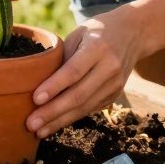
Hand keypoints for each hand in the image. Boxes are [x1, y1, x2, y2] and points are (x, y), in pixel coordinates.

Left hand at [26, 8, 145, 138]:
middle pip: (79, 95)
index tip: (35, 99)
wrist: (133, 34)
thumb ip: (63, 57)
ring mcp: (115, 84)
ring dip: (60, 121)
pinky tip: (55, 125)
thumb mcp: (78, 34)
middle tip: (31, 124)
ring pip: (84, 107)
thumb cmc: (97, 31)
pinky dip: (71, 118)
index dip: (54, 87)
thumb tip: (39, 82)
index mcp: (97, 48)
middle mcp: (109, 68)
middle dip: (53, 112)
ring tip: (39, 131)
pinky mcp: (115, 95)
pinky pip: (90, 109)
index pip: (73, 71)